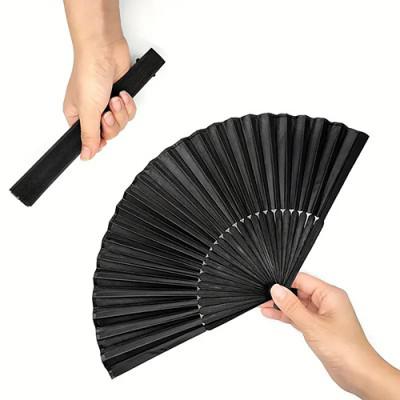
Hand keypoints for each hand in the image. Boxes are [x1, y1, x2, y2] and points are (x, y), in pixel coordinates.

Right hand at [63, 38, 135, 159]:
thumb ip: (89, 136)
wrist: (105, 51)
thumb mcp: (88, 111)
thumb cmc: (89, 73)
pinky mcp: (120, 98)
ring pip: (121, 124)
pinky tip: (122, 94)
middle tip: (107, 112)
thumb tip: (86, 155)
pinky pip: (129, 113)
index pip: (90, 140)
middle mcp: (91, 111)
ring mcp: (107, 104)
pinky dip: (128, 105)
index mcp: (77, 116)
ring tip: (115, 99)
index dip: (100, 141)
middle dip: (112, 123)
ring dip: (121, 112)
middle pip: (109, 133)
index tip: (103, 136)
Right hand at [261, 273, 399, 398]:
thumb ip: (292, 306)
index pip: (303, 279)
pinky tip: (273, 314)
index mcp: (330, 294)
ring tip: (263, 305)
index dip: (285, 281)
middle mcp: (327, 302)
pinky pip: (299, 316)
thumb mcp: (312, 325)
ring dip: (282, 306)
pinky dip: (287, 316)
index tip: (268, 285)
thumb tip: (276, 289)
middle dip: (281, 294)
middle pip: (299, 291)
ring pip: (298, 304)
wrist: (360, 375)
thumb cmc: (346, 349)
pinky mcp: (319, 327)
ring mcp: (323, 314)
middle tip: (262, 296)